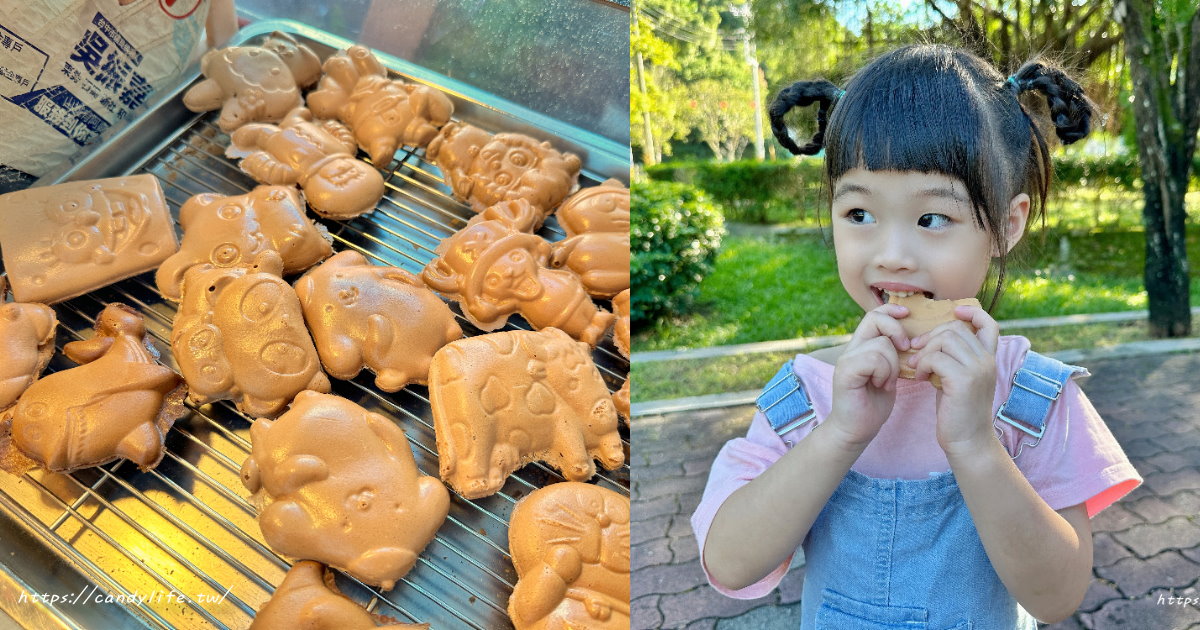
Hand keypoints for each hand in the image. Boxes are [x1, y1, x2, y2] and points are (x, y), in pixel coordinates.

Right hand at [827, 303, 909, 447]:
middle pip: (875, 319)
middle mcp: (851, 349)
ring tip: (888, 381)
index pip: (874, 314)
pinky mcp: (845, 372)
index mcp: (861, 346)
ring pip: (881, 344)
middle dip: (896, 331)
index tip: (908, 314)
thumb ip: (893, 355)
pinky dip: (885, 372)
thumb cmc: (873, 404)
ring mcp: (846, 359)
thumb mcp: (889, 374)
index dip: (891, 309)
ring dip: (893, 364)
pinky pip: (874, 359)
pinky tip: (882, 386)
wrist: (855, 430)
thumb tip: (914, 338)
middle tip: (905, 350)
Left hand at [906, 305, 999, 455]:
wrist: (968, 441)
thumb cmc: (958, 410)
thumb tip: (933, 338)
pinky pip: (936, 357)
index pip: (988, 323)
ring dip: (924, 350)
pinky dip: (922, 364)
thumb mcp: (960, 379)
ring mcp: (977, 369)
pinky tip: (920, 377)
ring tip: (918, 366)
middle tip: (917, 351)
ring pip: (944, 339)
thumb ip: (955, 358)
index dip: (972, 312)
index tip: (954, 311)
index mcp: (988, 358)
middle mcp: (987, 360)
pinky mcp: (963, 380)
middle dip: (930, 336)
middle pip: (955, 328)